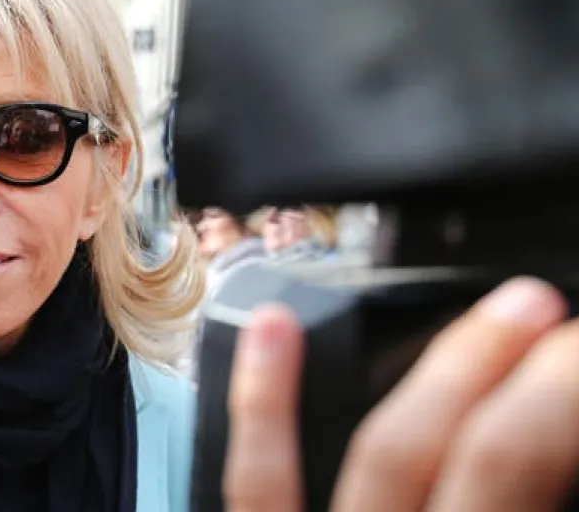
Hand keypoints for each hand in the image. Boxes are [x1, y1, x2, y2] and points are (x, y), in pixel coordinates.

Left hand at [224, 277, 577, 511]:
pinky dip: (263, 400)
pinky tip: (273, 324)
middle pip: (483, 455)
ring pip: (385, 453)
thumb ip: (539, 497)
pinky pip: (253, 482)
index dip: (564, 395)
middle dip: (522, 372)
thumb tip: (562, 451)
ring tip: (507, 308)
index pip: (522, 465)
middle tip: (546, 307)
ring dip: (450, 372)